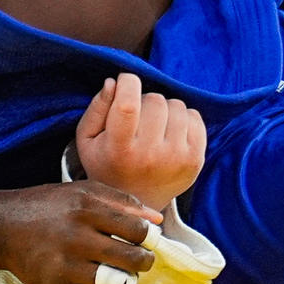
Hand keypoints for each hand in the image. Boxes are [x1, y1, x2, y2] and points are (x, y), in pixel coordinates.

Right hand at [0, 182, 159, 283]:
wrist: (1, 227)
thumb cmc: (47, 207)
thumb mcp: (81, 192)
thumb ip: (120, 201)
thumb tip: (156, 219)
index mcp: (86, 208)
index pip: (137, 230)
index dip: (148, 238)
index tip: (143, 240)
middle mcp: (76, 236)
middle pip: (133, 259)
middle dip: (144, 262)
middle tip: (139, 260)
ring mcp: (66, 264)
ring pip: (118, 283)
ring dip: (127, 282)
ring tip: (121, 275)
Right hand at [74, 73, 206, 208]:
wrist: (136, 202)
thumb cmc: (108, 164)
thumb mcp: (88, 140)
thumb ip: (97, 108)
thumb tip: (114, 82)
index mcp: (120, 150)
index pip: (129, 104)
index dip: (128, 83)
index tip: (124, 82)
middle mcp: (150, 156)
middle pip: (155, 100)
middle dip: (144, 100)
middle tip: (138, 115)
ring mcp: (177, 159)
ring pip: (176, 106)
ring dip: (164, 109)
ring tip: (154, 125)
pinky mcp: (196, 160)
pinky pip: (195, 117)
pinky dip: (182, 118)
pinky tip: (169, 132)